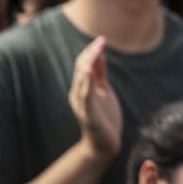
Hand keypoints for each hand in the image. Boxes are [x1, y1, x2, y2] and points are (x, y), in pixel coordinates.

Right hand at [69, 37, 122, 157]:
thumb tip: (99, 54)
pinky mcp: (88, 114)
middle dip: (91, 54)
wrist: (104, 144)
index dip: (92, 51)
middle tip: (102, 41)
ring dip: (89, 64)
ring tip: (95, 50)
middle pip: (81, 68)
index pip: (83, 64)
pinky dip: (86, 83)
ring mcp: (81, 104)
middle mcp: (78, 94)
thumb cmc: (104, 117)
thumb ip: (100, 74)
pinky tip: (88, 72)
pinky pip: (86, 96)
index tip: (102, 39)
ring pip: (82, 80)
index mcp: (82, 88)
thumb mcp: (103, 91)